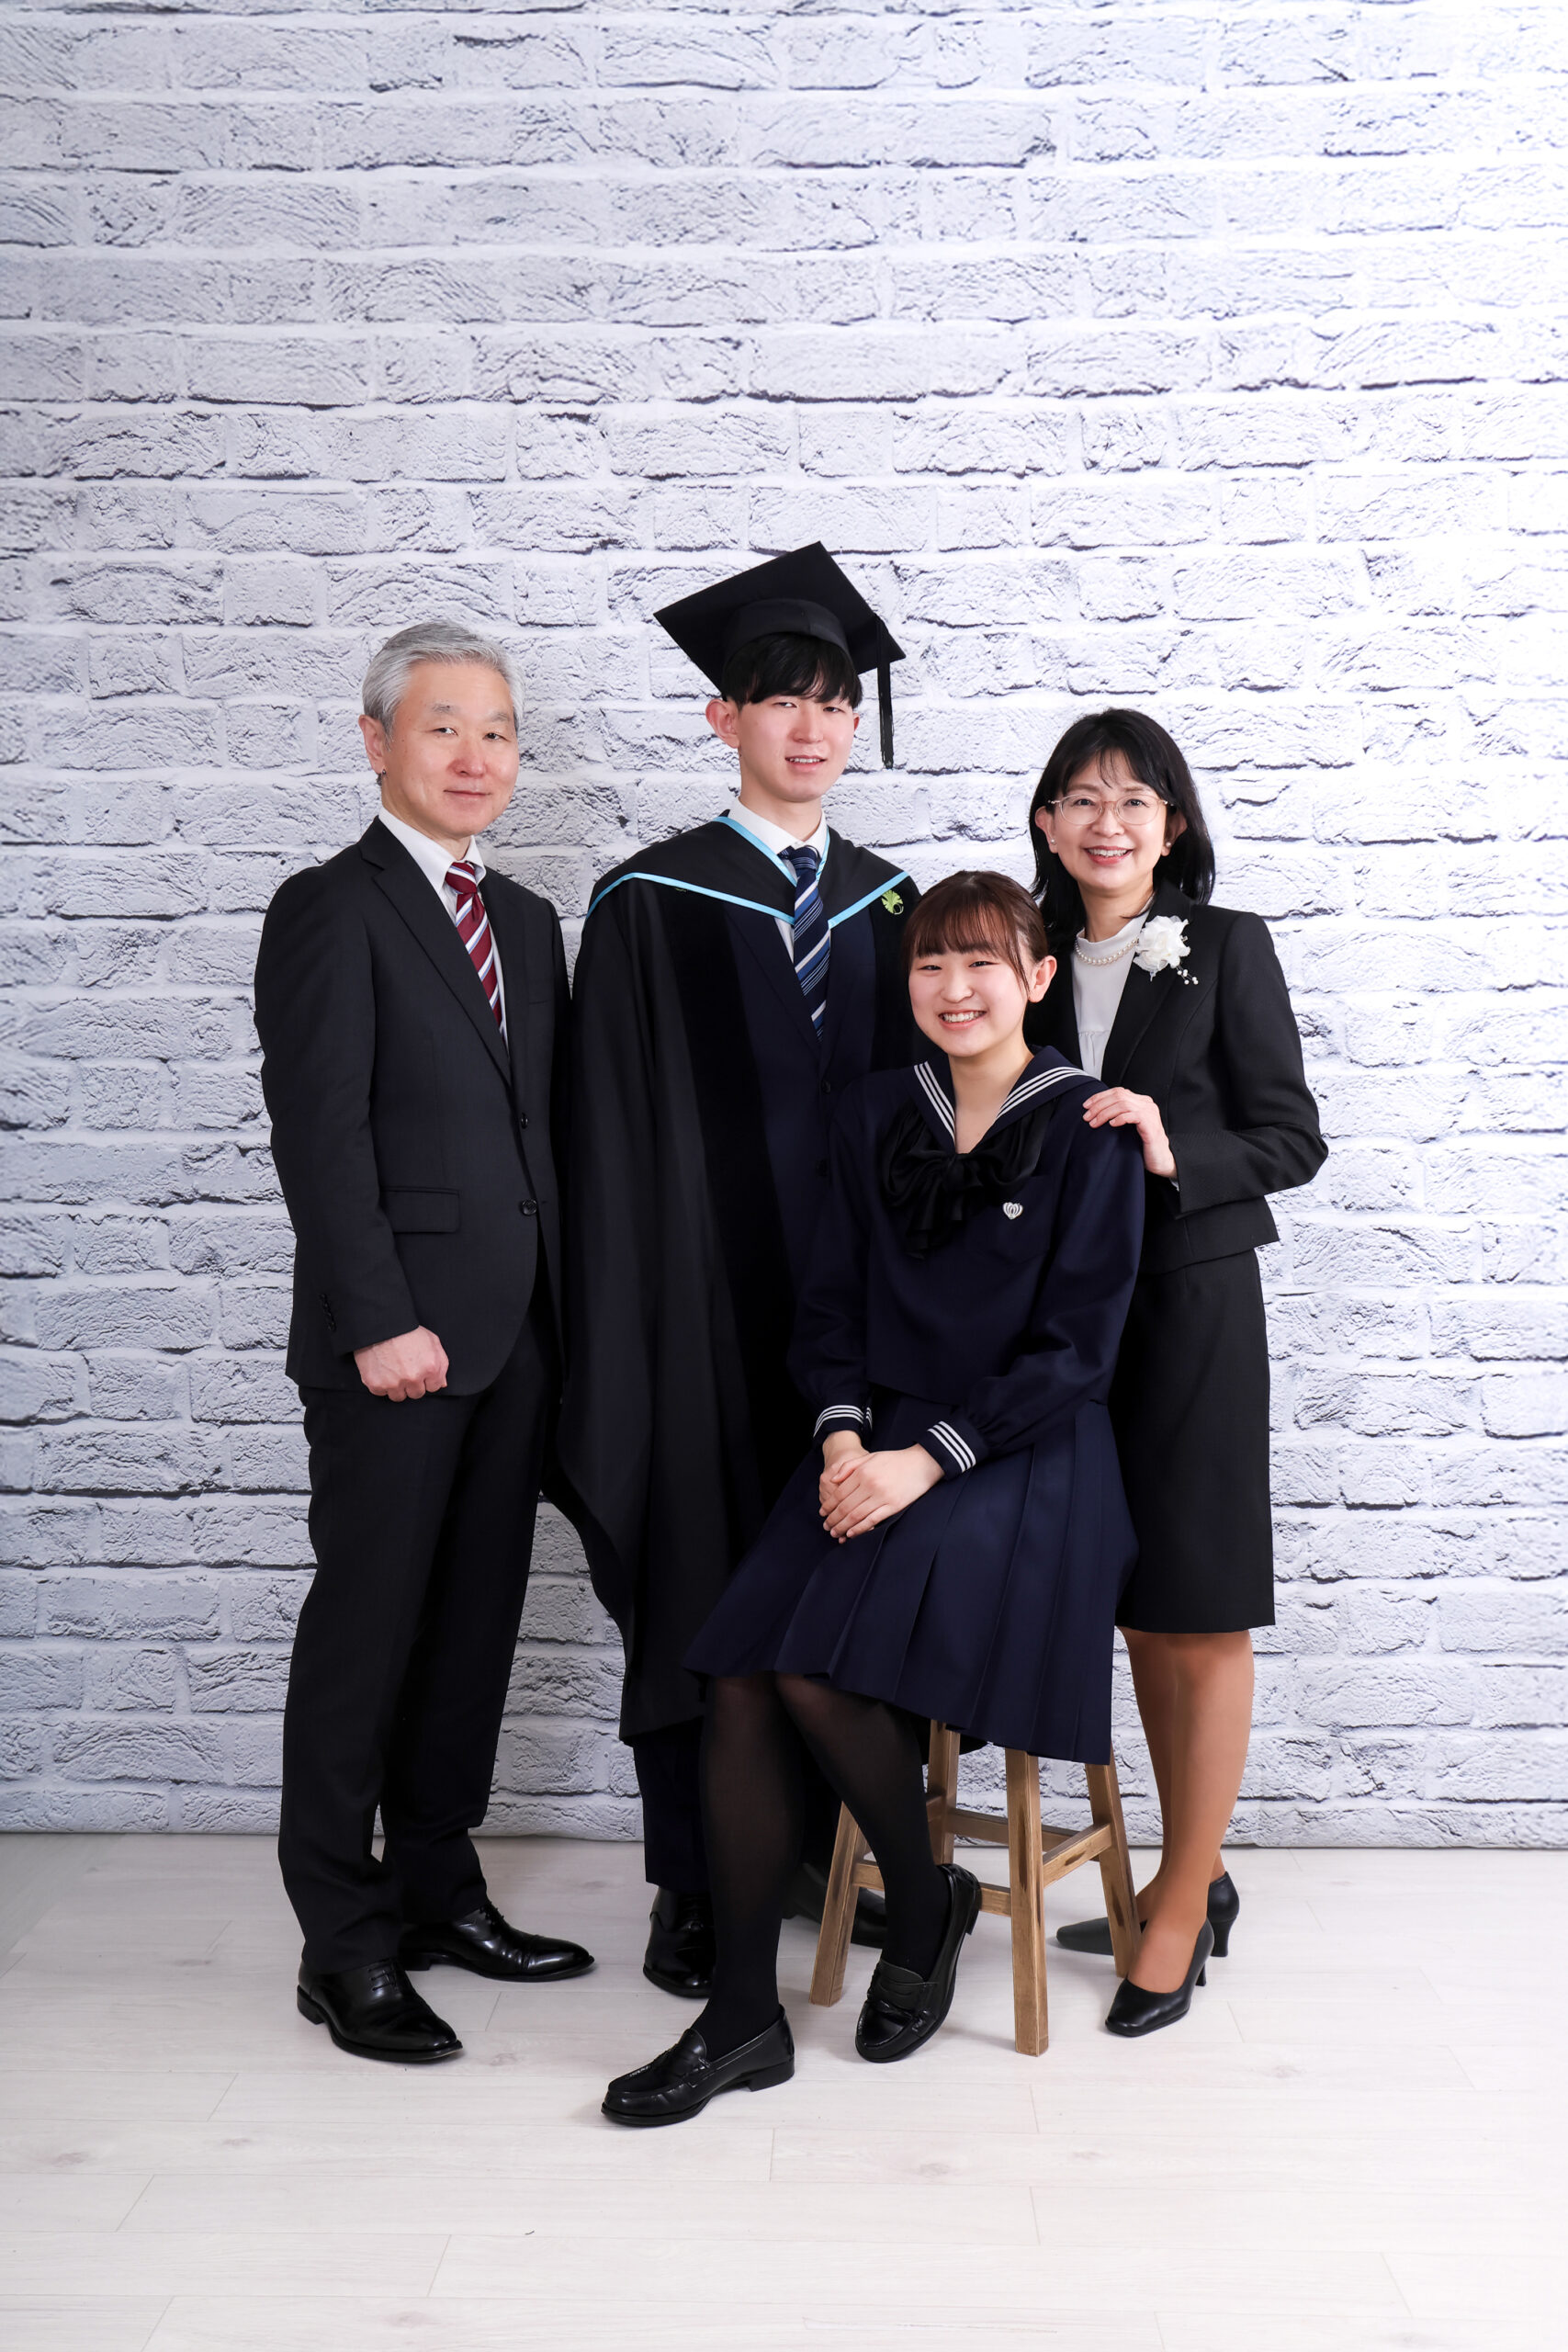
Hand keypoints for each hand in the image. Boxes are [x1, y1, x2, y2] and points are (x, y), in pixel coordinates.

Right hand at [354, 1326, 448, 1400]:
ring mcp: (394, 1383)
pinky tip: (382, 1370)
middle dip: (413, 1384)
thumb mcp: (432, 1341)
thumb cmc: (408, 1330)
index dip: (426, 1378)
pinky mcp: (376, 1384)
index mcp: (430, 1368)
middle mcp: (413, 1378)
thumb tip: (442, 1383)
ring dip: (397, 1387)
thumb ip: (442, 1364)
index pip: (433, 1387)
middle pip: (416, 1394)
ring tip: (393, 1369)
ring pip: (398, 1396)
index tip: (419, 1370)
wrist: (381, 1324)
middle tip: (405, 1369)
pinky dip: (381, 1384)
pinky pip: (381, 1392)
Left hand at [820, 1443, 942, 1543]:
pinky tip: (851, 1533)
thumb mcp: (870, 1457)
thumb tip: (833, 1480)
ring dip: (843, 1526)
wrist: (922, 1463)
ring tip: (835, 1533)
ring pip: (856, 1516)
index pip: (839, 1492)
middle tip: (826, 1526)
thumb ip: (849, 1466)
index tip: (822, 1512)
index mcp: (863, 1472)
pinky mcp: (893, 1506)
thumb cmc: (895, 1460)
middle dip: (833, 1519)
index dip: (829, 1504)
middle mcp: (870, 1485)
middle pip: (845, 1506)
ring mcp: (882, 1496)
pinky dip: (860, 1529)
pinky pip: (872, 1520)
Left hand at [1082, 1087, 1175, 1179]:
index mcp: (1141, 1101)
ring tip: (1094, 1123)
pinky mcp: (1150, 1124)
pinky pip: (1132, 1115)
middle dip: (1099, 1105)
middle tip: (1087, 1116)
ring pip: (1123, 1104)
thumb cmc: (1142, 1143)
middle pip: (1118, 1096)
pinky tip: (1111, 1124)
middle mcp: (1147, 1103)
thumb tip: (1095, 1110)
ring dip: (1105, 1113)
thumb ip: (1119, 1114)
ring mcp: (1150, 1113)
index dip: (1100, 1097)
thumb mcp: (1129, 1125)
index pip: (1118, 1091)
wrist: (1159, 1158)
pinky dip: (1119, 1118)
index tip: (1086, 1105)